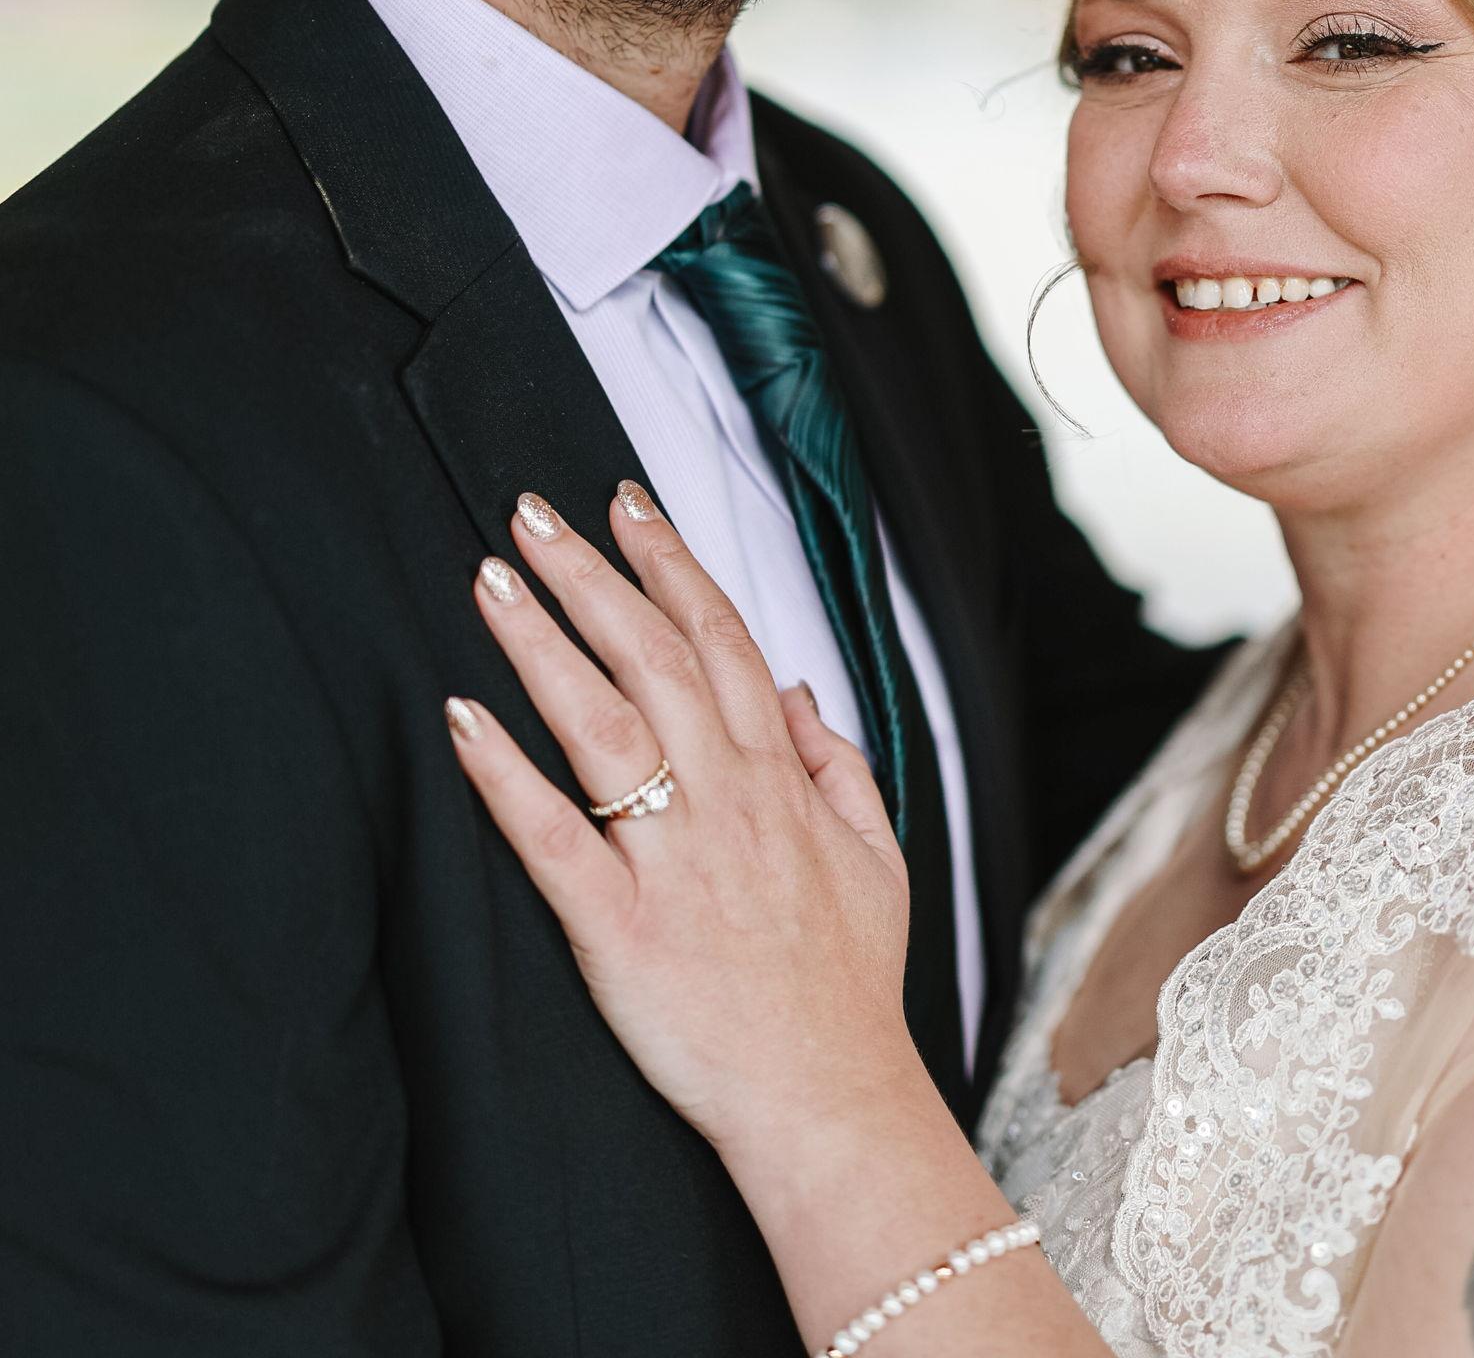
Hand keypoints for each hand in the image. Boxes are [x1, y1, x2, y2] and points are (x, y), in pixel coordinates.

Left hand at [444, 482, 917, 1154]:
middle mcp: (727, 800)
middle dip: (593, 575)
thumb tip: (802, 692)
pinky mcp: (620, 931)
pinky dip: (507, 778)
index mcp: (780, 779)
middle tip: (531, 510)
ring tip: (491, 580)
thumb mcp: (877, 856)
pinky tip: (462, 721)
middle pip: (655, 659)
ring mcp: (673, 861)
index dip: (672, 564)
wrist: (832, 1101)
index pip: (723, 641)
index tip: (626, 506)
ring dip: (544, 645)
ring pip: (604, 725)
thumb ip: (838, 765)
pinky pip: (555, 842)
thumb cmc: (848, 984)